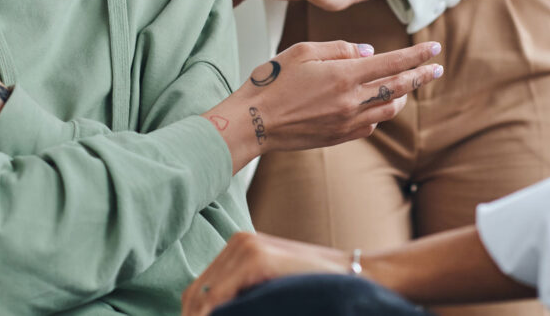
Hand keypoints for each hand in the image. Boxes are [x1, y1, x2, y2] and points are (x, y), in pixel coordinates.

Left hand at [182, 232, 349, 315]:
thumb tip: (212, 315)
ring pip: (203, 298)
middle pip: (195, 295)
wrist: (354, 276)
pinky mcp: (257, 258)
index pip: (198, 291)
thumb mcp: (270, 290)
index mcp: (238, 248)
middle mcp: (238, 242)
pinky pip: (220, 298)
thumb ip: (244, 298)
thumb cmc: (314, 287)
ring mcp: (246, 247)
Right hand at [202, 40, 442, 172]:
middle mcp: (351, 101)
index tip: (434, 49)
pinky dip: (379, 111)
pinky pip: (371, 124)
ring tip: (406, 84)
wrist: (253, 123)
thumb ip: (339, 48)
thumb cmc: (271, 83)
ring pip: (388, 108)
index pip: (392, 63)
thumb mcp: (302, 52)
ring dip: (402, 95)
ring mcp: (347, 122)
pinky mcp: (339, 137)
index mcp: (343, 76)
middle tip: (436, 68)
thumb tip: (369, 52)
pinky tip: (376, 104)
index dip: (416, 55)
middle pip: (399, 87)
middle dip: (421, 76)